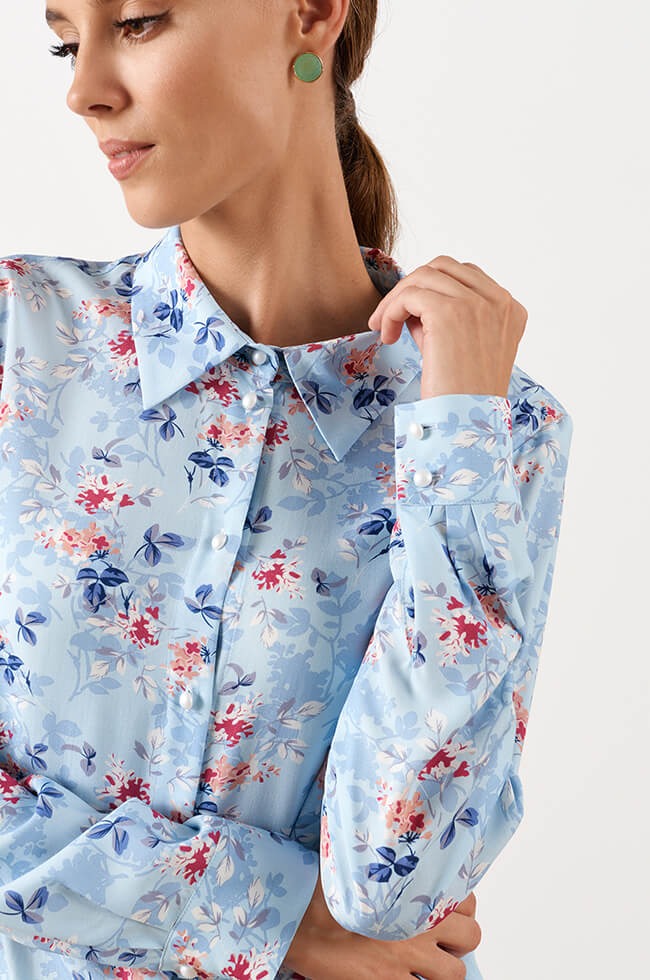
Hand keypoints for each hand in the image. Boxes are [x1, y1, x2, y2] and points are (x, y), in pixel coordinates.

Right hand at [283, 875, 480, 978]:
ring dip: (444, 971)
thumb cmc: (321, 890)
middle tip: (440, 943)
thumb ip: (385, 865)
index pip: (467, 900)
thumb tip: (392, 854)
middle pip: (470, 937)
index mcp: (414, 889)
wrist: (297, 921)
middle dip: (459, 942)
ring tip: (425, 967)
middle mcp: (419, 924)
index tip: (448, 912)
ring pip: (456, 973)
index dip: (461, 908)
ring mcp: (407, 958)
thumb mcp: (358, 867)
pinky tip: (402, 978)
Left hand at [367, 256, 526, 399]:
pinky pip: (409, 295)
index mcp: (510, 310)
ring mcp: (476, 304)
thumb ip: (445, 318)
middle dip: (412, 288)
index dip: (433, 291)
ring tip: (385, 329)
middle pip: (443, 267)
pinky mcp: (449, 312)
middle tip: (390, 319)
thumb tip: (412, 302)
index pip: (466, 276)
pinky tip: (387, 336)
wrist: (466, 423)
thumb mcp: (461, 348)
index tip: (413, 319)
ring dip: (396, 300)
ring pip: (423, 276)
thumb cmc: (463, 396)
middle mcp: (498, 301)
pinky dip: (390, 311)